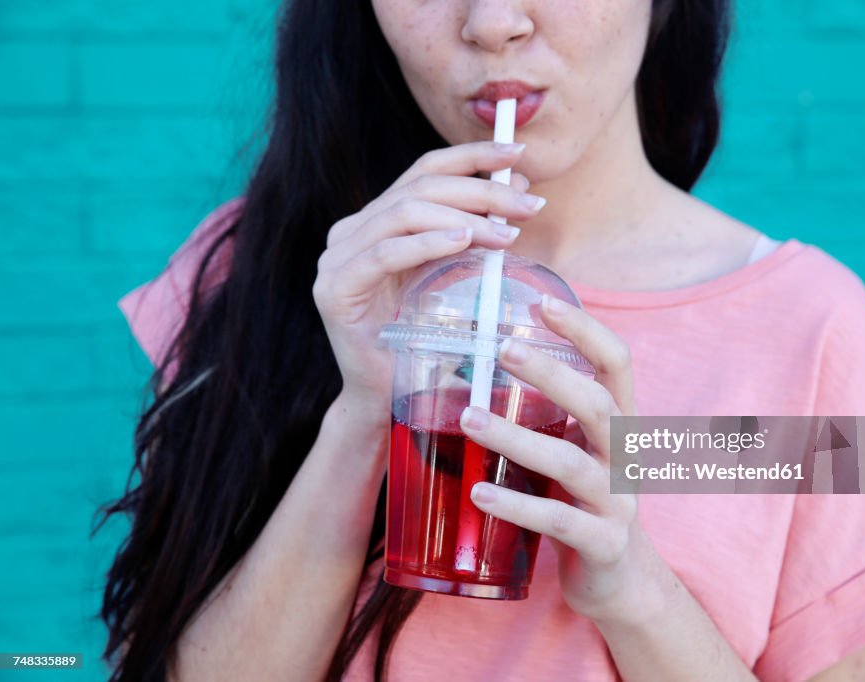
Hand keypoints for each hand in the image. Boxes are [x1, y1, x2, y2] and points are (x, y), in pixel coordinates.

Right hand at [312, 141, 546, 400]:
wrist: (383, 396)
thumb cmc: (422, 338)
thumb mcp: (453, 274)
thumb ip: (475, 230)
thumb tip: (520, 186)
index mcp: (377, 220)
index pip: (425, 171)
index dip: (472, 156)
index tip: (519, 153)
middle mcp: (351, 230)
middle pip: (419, 188)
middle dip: (480, 190)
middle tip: (528, 205)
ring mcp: (337, 257)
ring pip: (403, 213)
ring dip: (463, 216)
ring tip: (507, 233)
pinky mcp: (335, 289)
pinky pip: (385, 253)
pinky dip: (427, 242)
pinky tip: (463, 240)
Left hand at [458, 295, 652, 623]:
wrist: (621, 581)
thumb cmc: (584, 502)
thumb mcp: (575, 450)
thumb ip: (547, 416)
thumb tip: (476, 369)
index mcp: (621, 426)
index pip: (616, 364)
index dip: (585, 330)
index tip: (542, 301)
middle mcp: (626, 457)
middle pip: (598, 404)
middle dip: (552, 372)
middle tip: (503, 347)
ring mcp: (617, 503)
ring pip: (571, 463)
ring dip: (517, 438)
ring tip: (469, 418)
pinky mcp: (603, 544)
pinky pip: (558, 521)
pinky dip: (516, 506)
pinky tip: (478, 494)